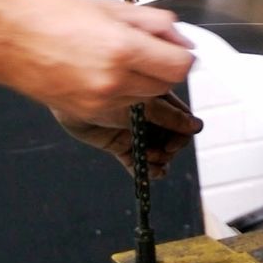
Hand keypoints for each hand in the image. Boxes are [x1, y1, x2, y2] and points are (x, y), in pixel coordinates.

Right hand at [0, 0, 196, 127]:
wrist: (6, 39)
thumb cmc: (49, 17)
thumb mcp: (108, 7)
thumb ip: (153, 23)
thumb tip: (182, 38)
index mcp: (122, 48)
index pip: (180, 66)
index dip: (184, 55)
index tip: (179, 48)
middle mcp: (114, 80)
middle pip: (167, 85)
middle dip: (164, 67)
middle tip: (145, 49)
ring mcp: (100, 102)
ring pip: (146, 98)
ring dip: (143, 81)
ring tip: (116, 58)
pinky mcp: (88, 115)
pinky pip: (123, 108)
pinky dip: (122, 93)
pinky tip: (101, 73)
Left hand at [57, 93, 201, 178]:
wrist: (69, 99)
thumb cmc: (103, 89)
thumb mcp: (142, 104)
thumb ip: (167, 116)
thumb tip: (194, 125)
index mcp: (158, 100)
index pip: (181, 121)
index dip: (181, 135)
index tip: (173, 144)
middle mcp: (150, 117)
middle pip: (172, 140)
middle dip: (169, 150)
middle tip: (160, 153)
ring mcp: (136, 132)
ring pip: (157, 154)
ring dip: (157, 161)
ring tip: (148, 160)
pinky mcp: (122, 146)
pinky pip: (137, 162)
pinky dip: (144, 171)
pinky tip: (148, 173)